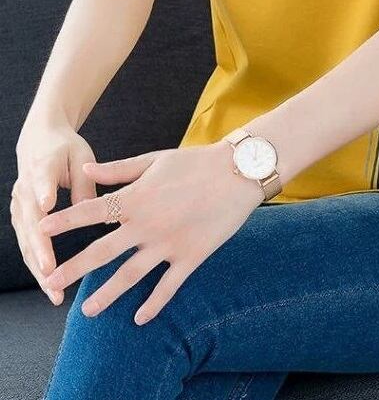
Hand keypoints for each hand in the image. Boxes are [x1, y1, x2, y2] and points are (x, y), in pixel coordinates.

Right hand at [11, 119, 97, 305]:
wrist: (39, 140)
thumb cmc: (66, 149)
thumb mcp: (82, 158)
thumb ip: (86, 184)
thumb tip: (96, 213)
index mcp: (43, 167)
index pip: (42, 180)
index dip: (44, 192)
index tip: (47, 204)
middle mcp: (25, 189)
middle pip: (31, 221)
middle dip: (40, 249)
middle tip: (52, 273)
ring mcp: (19, 204)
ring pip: (26, 240)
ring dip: (37, 266)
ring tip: (53, 290)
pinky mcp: (19, 215)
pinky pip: (27, 243)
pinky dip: (36, 264)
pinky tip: (49, 285)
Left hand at [37, 142, 263, 324]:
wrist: (238, 171)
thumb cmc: (195, 162)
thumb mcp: (155, 160)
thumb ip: (119, 170)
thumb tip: (86, 171)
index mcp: (136, 198)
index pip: (91, 212)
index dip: (64, 221)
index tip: (41, 230)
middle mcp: (147, 224)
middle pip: (102, 252)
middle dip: (73, 268)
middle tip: (51, 282)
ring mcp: (168, 244)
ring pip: (130, 276)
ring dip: (106, 294)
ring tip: (86, 310)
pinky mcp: (190, 256)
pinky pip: (168, 287)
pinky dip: (153, 304)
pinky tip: (139, 318)